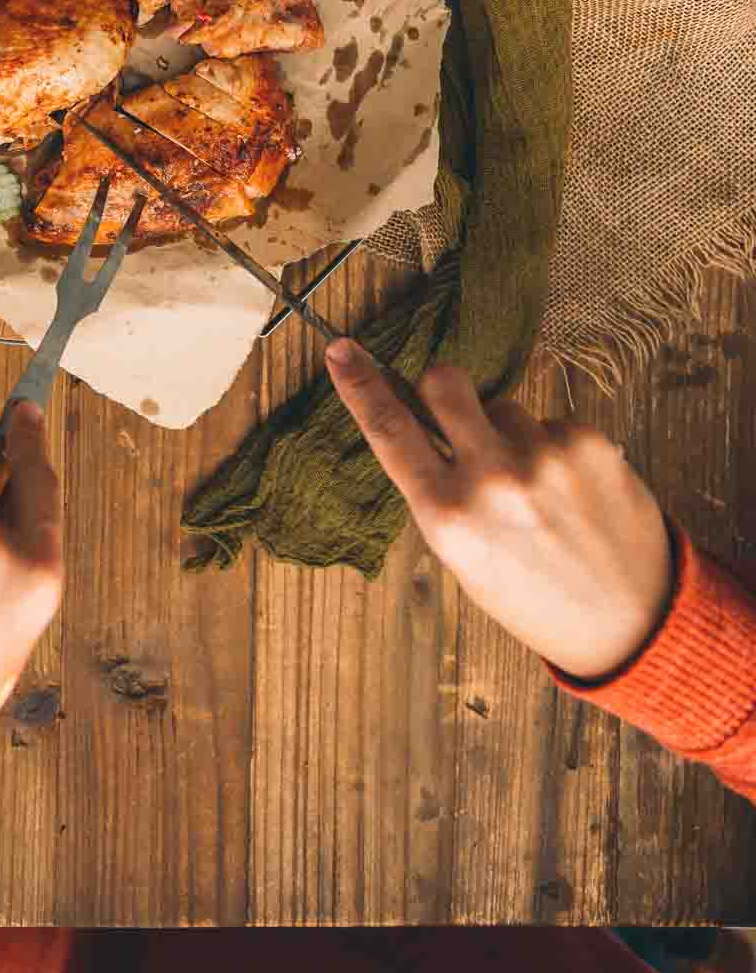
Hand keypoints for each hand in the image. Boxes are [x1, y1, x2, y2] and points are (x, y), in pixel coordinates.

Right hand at [325, 340, 673, 680]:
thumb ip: (441, 492)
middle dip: (441, 384)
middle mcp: (492, 479)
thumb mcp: (465, 557)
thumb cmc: (535, 598)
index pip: (389, 431)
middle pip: (444, 382)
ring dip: (509, 432)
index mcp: (449, 517)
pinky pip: (551, 422)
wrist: (632, 622)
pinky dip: (553, 448)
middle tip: (452, 404)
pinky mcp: (588, 442)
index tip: (340, 350)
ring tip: (536, 486)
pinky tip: (571, 491)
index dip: (359, 385)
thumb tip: (421, 423)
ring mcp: (543, 456)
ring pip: (504, 406)